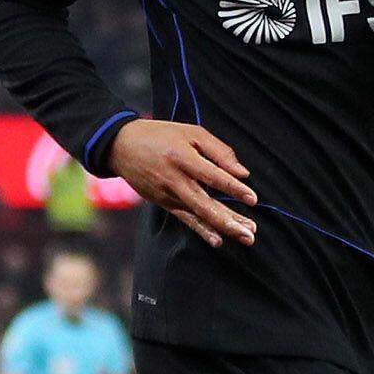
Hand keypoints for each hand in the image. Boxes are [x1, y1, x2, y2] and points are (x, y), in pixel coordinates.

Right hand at [111, 118, 257, 248]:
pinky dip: (201, 230)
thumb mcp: (191, 132)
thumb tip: (242, 173)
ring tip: (245, 238)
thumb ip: (219, 151)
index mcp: (181, 157)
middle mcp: (174, 179)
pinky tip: (217, 241)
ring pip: (198, 214)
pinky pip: (185, 218)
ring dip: (222, 227)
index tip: (253, 199)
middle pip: (205, 203)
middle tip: (251, 232)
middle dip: (229, 220)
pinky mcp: (163, 202)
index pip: (212, 176)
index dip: (233, 188)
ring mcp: (167, 194)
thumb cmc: (161, 135)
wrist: (120, 146)